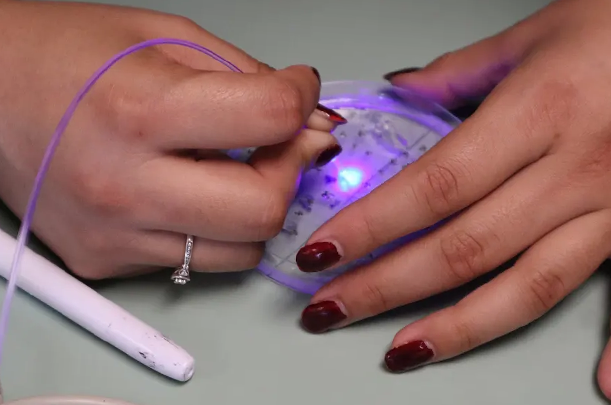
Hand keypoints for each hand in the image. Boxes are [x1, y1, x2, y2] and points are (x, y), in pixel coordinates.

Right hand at [0, 0, 346, 278]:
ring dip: (255, 208)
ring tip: (227, 168)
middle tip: (273, 145)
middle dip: (288, 173)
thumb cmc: (63, 54)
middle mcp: (124, 184)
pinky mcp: (103, 261)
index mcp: (140, 110)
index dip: (302, 101)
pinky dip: (211, 229)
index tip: (297, 93)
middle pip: (264, 209)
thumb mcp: (162, 36)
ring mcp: (113, 233)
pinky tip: (187, 190)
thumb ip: (248, 76)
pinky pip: (194, 261)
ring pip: (241, 250)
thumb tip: (312, 121)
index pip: (269, 119)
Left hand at [294, 0, 610, 401]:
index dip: (370, 227)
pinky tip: (603, 386)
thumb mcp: (529, 35)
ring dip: (461, 328)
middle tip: (330, 309)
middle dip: (387, 286)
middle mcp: (579, 169)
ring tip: (405, 352)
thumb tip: (402, 91)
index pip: (434, 187)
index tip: (322, 253)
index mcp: (539, 114)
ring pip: (532, 287)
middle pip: (466, 247)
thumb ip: (457, 73)